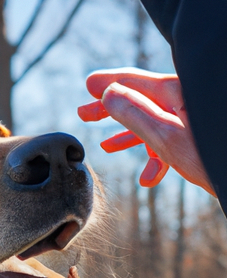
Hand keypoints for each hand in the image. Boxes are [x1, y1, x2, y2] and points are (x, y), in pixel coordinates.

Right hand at [77, 67, 215, 195]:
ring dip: (128, 136)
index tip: (87, 84)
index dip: (107, 83)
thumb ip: (134, 113)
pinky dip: (153, 156)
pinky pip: (168, 141)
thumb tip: (109, 95)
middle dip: (111, 109)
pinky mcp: (196, 138)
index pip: (134, 81)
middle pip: (140, 98)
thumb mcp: (164, 136)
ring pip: (151, 122)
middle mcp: (184, 102)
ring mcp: (191, 120)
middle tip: (84, 114)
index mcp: (177, 93)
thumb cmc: (212, 159)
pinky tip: (147, 177)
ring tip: (105, 146)